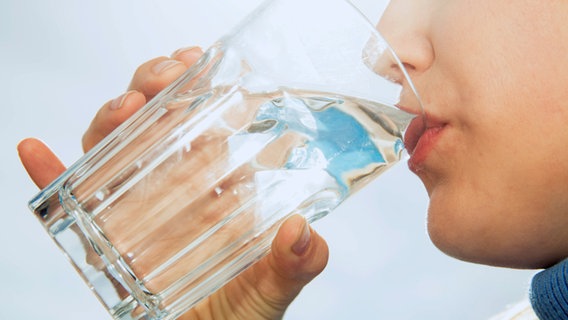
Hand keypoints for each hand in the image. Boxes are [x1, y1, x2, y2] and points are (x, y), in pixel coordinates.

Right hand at [18, 47, 328, 319]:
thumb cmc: (236, 314)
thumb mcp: (269, 291)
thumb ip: (291, 267)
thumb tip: (302, 234)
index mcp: (213, 189)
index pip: (204, 124)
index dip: (199, 87)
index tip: (200, 65)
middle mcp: (171, 190)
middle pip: (155, 121)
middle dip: (156, 86)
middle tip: (167, 76)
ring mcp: (133, 208)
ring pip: (113, 147)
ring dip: (112, 117)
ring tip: (126, 108)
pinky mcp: (100, 236)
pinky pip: (67, 198)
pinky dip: (49, 173)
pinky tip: (37, 153)